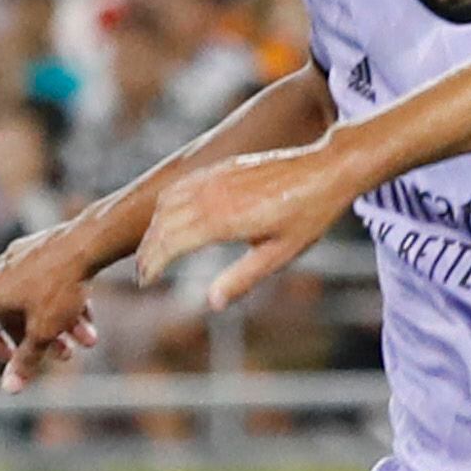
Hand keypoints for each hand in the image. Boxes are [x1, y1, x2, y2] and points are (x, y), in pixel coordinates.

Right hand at [0, 221, 104, 392]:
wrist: (85, 243)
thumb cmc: (58, 290)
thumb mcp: (43, 332)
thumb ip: (25, 361)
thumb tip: (10, 389)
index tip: (15, 358)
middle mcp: (0, 271)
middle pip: (17, 314)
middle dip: (42, 338)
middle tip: (65, 355)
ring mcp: (21, 256)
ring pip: (39, 299)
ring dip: (62, 324)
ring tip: (89, 340)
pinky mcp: (44, 247)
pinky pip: (50, 281)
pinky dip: (66, 300)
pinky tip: (90, 316)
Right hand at [133, 142, 355, 307]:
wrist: (326, 168)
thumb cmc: (308, 214)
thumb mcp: (280, 254)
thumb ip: (243, 278)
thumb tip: (212, 303)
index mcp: (225, 218)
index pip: (171, 241)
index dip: (153, 262)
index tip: (146, 281)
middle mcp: (214, 193)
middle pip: (162, 222)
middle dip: (147, 249)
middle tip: (144, 273)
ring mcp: (216, 176)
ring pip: (168, 200)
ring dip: (154, 226)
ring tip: (153, 251)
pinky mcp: (222, 167)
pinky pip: (182, 184)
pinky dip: (167, 204)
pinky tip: (169, 220)